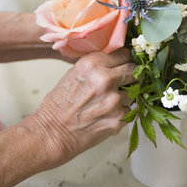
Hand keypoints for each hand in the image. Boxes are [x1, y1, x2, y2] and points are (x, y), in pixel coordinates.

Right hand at [23, 49, 135, 167]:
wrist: (52, 132)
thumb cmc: (59, 104)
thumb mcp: (75, 73)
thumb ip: (97, 65)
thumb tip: (117, 59)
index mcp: (93, 64)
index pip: (124, 53)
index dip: (124, 59)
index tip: (123, 63)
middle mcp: (105, 79)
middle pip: (133, 70)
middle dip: (129, 75)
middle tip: (122, 81)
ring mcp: (114, 100)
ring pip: (134, 91)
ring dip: (125, 95)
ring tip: (108, 101)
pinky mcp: (118, 118)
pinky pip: (130, 110)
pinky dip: (121, 112)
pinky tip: (106, 114)